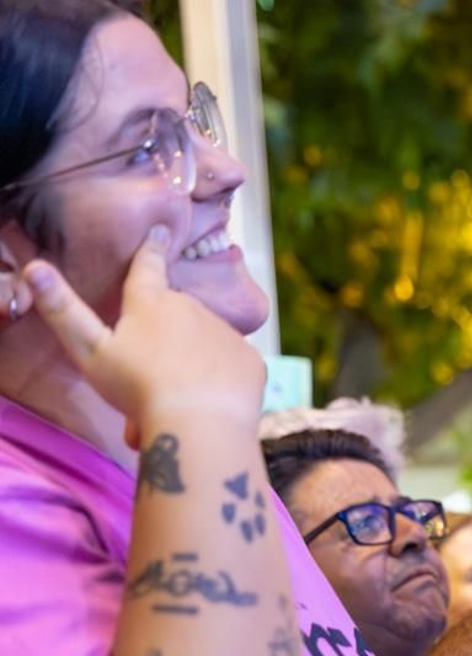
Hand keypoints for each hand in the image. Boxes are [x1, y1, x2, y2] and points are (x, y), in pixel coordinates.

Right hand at [22, 225, 264, 446]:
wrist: (200, 424)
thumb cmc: (139, 388)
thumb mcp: (89, 351)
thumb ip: (63, 311)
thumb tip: (35, 267)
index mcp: (152, 302)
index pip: (147, 267)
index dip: (150, 250)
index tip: (160, 231)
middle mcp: (192, 308)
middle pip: (174, 319)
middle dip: (161, 348)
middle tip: (144, 388)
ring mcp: (226, 333)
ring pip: (202, 349)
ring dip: (187, 371)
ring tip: (172, 407)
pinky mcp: (251, 361)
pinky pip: (231, 368)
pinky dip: (219, 384)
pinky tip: (206, 406)